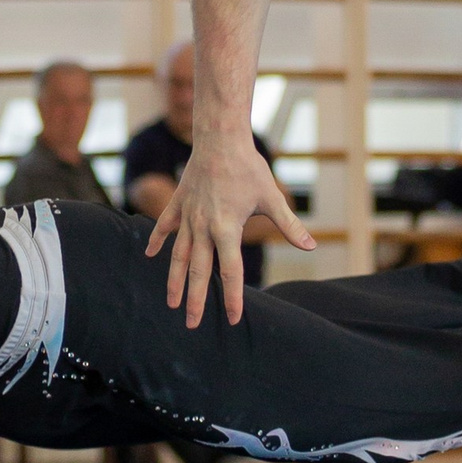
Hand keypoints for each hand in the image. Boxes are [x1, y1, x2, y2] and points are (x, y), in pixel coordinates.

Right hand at [148, 135, 312, 327]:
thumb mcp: (271, 198)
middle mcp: (204, 227)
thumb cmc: (249, 167)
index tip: (233, 318)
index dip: (233, 296)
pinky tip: (150, 256)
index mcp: (227, 228)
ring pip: (179, 254)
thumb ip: (289, 226)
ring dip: (175, 280)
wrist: (220, 138)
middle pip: (199, 271)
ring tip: (172, 302)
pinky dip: (157, 240)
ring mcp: (188, 215)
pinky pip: (165, 226)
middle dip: (196, 299)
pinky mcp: (179, 202)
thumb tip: (311, 246)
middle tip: (191, 324)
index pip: (230, 271)